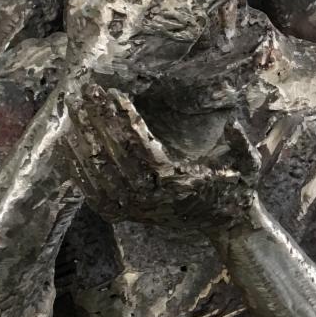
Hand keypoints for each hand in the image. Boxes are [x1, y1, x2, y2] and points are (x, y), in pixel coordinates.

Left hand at [65, 79, 260, 232]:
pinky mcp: (127, 215)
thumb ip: (242, 146)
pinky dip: (78, 169)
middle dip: (97, 120)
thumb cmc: (235, 188)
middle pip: (114, 155)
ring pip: (100, 172)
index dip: (125, 118)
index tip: (112, 93)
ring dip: (84, 140)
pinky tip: (67, 145)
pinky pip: (94, 192)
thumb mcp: (248, 165)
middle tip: (85, 91)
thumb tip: (233, 125)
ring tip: (73, 110)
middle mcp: (151, 197)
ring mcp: (136, 209)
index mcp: (177, 181)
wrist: (224, 224)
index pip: (142, 146)